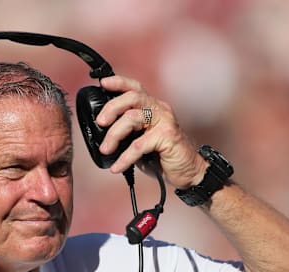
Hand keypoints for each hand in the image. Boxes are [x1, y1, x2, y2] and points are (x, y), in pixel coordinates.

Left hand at [95, 75, 207, 189]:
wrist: (188, 171)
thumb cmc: (162, 155)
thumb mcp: (140, 140)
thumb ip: (125, 133)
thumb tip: (101, 134)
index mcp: (152, 107)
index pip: (135, 88)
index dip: (119, 83)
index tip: (103, 83)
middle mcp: (159, 109)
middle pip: (132, 97)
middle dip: (112, 108)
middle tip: (100, 122)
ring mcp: (165, 121)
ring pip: (132, 117)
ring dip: (114, 134)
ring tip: (105, 149)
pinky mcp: (167, 136)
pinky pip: (139, 145)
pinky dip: (125, 158)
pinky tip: (117, 167)